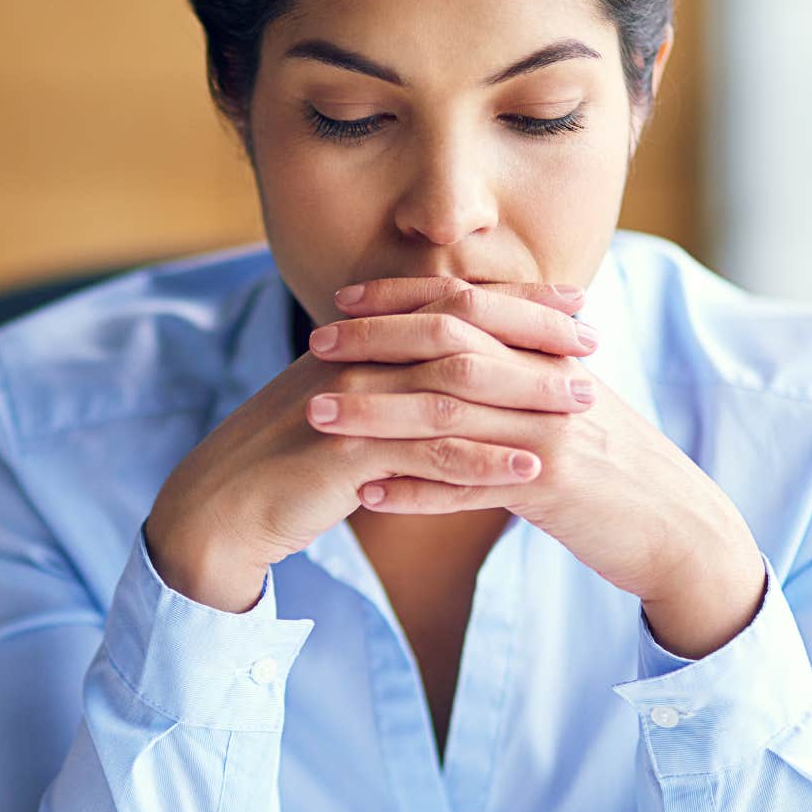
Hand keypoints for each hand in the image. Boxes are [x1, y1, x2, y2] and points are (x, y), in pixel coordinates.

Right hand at [143, 278, 591, 612]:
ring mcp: (351, 404)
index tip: (573, 300)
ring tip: (582, 407)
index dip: (513, 299)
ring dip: (523, 395)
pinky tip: (530, 471)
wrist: (218, 511)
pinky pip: (427, 455)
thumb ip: (385, 384)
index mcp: (357, 341)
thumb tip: (441, 370)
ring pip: (453, 389)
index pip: (447, 304)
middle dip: (531, 334)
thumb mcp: (338, 410)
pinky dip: (483, 462)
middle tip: (592, 341)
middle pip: (459, 331)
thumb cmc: (281, 467)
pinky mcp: (346, 455)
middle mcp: (355, 359)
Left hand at [318, 276, 765, 658]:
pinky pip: (472, 485)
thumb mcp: (570, 401)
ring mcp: (553, 432)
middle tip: (315, 345)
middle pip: (450, 345)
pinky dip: (416, 490)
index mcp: (551, 352)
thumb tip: (461, 337)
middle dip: (376, 342)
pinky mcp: (555, 487)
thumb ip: (521, 367)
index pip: (468, 303)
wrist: (682, 528)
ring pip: (450, 412)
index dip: (402, 297)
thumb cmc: (615, 465)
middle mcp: (551, 380)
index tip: (343, 300)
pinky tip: (366, 496)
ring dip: (376, 413)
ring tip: (316, 416)